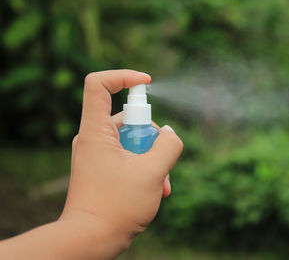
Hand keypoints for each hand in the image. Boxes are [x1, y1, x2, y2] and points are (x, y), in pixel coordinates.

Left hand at [60, 70, 182, 246]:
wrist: (91, 240)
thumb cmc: (116, 207)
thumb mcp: (152, 173)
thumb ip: (168, 146)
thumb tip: (171, 134)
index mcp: (95, 131)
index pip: (99, 84)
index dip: (124, 76)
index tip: (147, 83)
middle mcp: (93, 138)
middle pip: (128, 118)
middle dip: (152, 138)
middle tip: (161, 163)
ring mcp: (97, 154)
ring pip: (133, 141)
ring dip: (153, 158)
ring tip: (161, 184)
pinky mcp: (103, 168)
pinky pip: (128, 156)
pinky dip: (144, 167)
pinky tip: (157, 189)